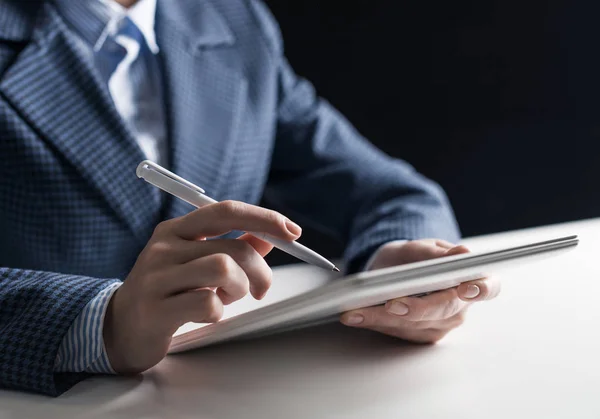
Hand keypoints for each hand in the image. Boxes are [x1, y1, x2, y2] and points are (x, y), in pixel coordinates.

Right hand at [103, 201, 301, 373]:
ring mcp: (156, 277)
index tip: (293, 231)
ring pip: (223, 270)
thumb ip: (233, 246)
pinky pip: (208, 304)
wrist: (120, 327)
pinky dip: (218, 312)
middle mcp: (163, 247)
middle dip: (260, 271)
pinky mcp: (155, 309)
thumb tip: (272, 234)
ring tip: (228, 298)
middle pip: (232, 247)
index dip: (264, 217)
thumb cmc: (169, 291)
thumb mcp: (196, 261)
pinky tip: (205, 314)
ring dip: (239, 289)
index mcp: (175, 229)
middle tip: (261, 289)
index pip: (226, 210)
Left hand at [340, 239, 500, 342]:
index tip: (466, 288)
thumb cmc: (412, 257)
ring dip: (382, 318)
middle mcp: (459, 306)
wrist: (393, 270)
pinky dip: (374, 322)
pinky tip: (355, 316)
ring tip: (356, 310)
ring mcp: (440, 324)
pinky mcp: (420, 335)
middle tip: (392, 303)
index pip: (487, 287)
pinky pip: (397, 332)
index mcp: (469, 279)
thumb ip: (436, 253)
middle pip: (443, 311)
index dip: (481, 289)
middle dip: (416, 309)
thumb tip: (462, 254)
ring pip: (415, 325)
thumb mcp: (420, 248)